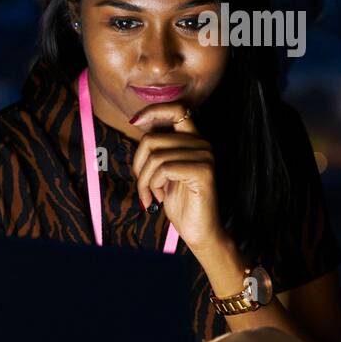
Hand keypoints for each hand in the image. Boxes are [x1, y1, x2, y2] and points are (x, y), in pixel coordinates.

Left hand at [130, 102, 224, 251]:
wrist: (200, 232)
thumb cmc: (181, 203)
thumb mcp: (164, 172)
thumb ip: (158, 149)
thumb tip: (139, 125)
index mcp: (194, 140)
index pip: (177, 109)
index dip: (154, 110)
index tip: (135, 121)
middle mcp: (202, 143)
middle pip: (152, 139)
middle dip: (138, 166)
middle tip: (143, 187)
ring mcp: (205, 156)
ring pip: (155, 156)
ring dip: (144, 180)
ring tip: (150, 195)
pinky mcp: (203, 171)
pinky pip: (164, 168)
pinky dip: (153, 184)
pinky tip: (158, 197)